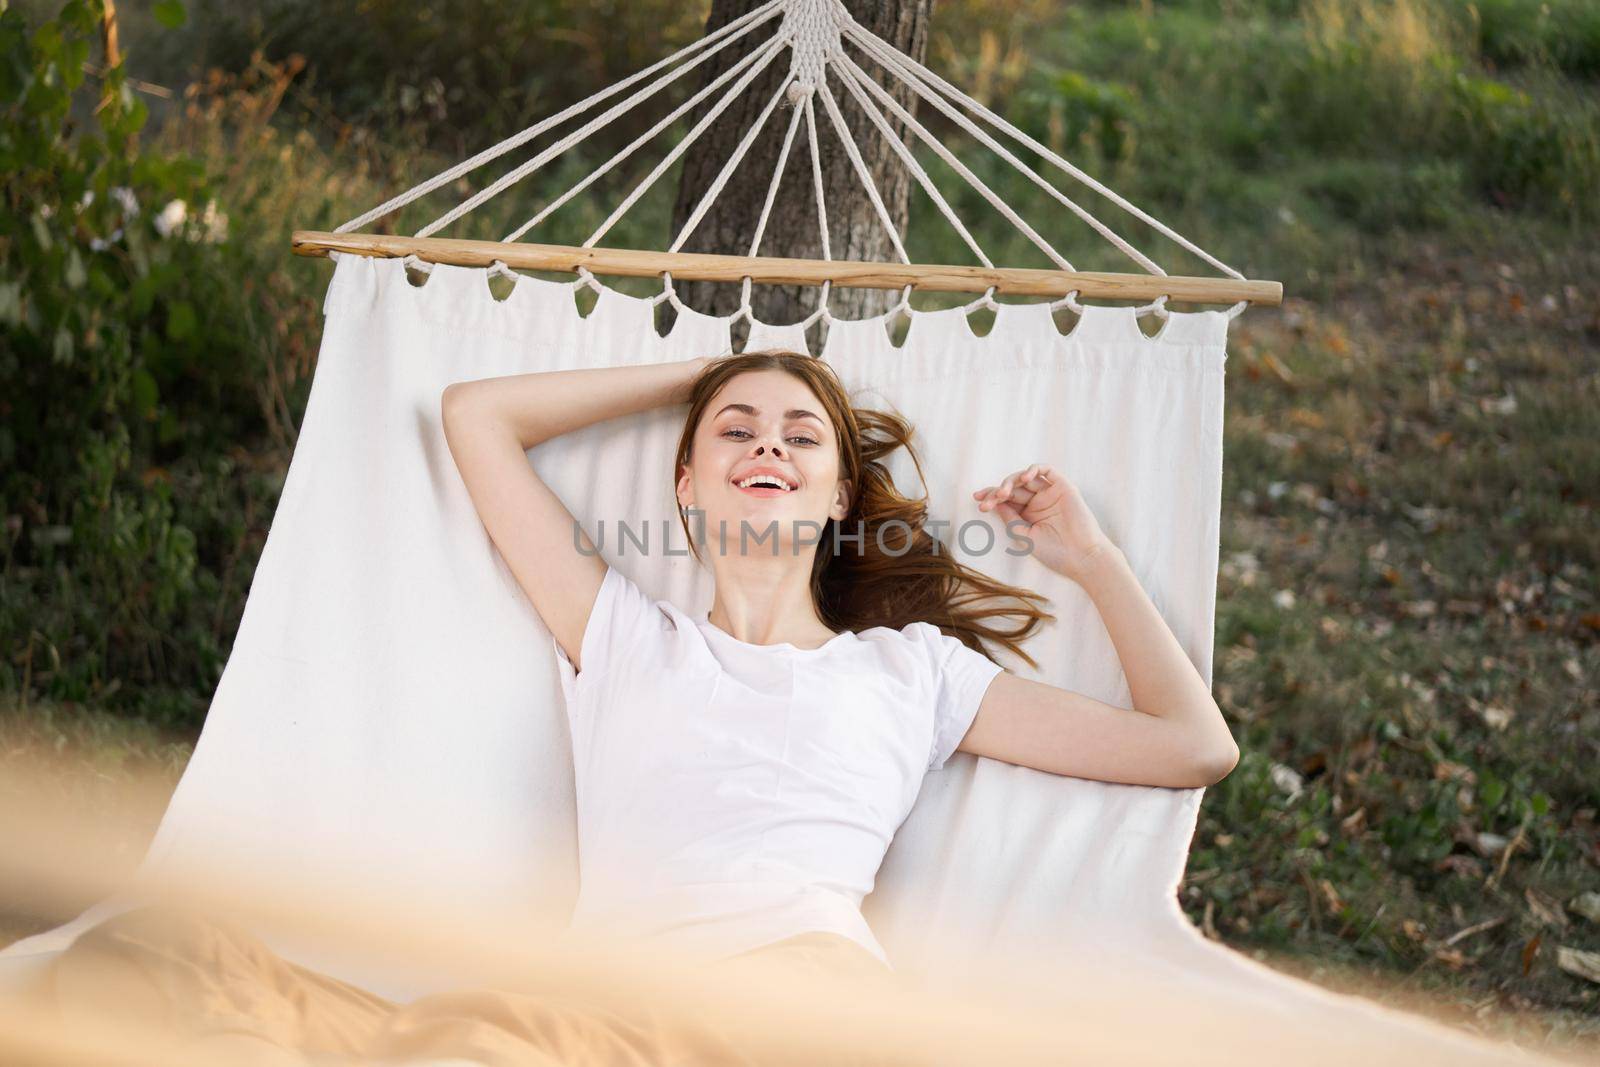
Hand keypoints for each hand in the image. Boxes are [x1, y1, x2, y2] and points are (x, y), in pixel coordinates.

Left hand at [973, 464, 1118, 582]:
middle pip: (1013, 488)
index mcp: (1027, 514)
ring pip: (1026, 477)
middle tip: (988, 500)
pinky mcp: (1064, 487)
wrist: (1081, 557)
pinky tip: (1024, 478)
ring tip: (1003, 493)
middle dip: (997, 491)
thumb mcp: (1023, 536)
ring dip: (1011, 481)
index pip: (1005, 500)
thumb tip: (993, 501)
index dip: (991, 497)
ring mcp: (1050, 494)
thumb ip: (1009, 517)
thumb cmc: (1054, 552)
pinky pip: (1047, 471)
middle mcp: (1037, 502)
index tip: (978, 500)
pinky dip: (1033, 470)